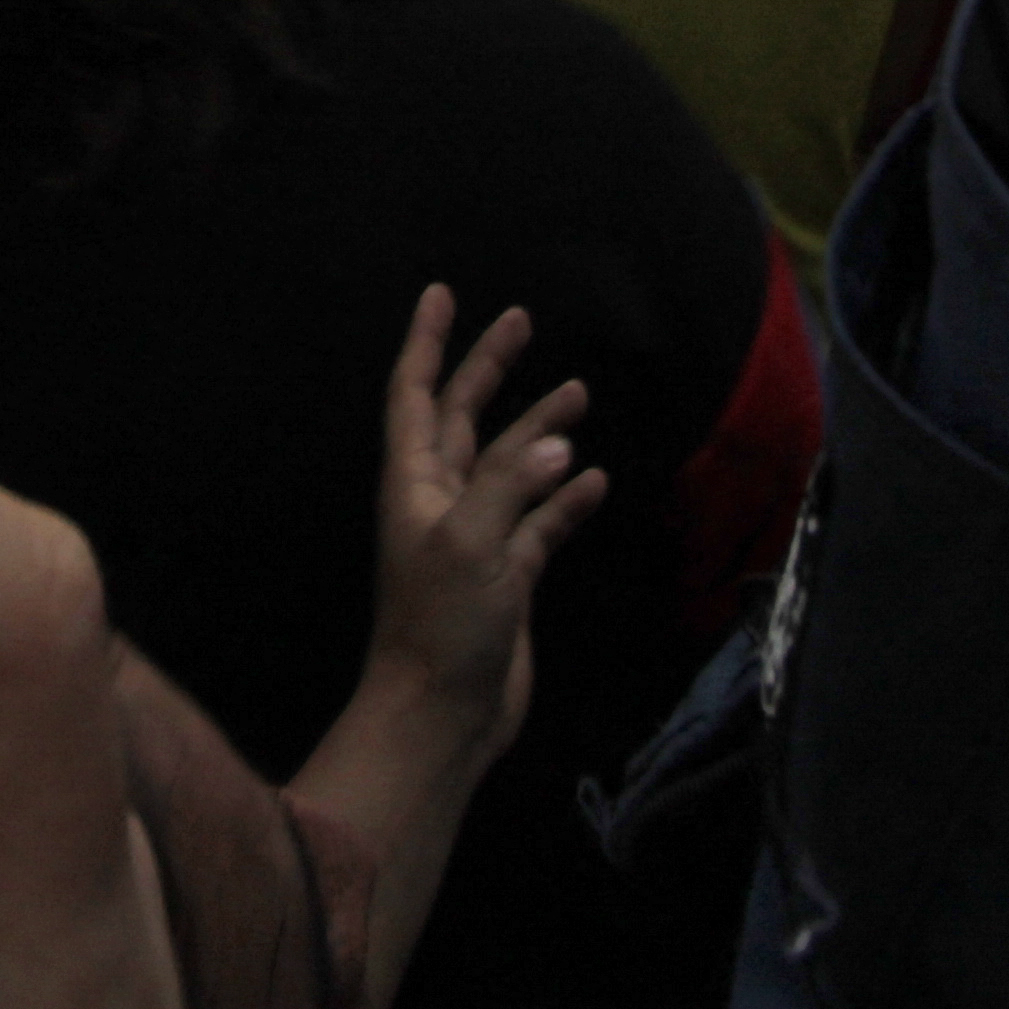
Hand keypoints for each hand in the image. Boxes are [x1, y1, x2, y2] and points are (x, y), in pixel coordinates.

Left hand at [358, 289, 605, 768]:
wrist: (442, 715)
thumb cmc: (439, 626)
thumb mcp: (470, 544)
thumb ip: (513, 487)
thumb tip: (561, 444)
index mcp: (414, 484)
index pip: (416, 395)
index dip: (428, 343)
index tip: (440, 293)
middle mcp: (442, 502)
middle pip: (465, 418)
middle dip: (489, 369)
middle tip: (520, 320)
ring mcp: (476, 539)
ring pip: (511, 467)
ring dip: (539, 430)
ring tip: (577, 391)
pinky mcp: (507, 578)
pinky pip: (540, 524)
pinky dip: (566, 499)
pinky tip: (594, 479)